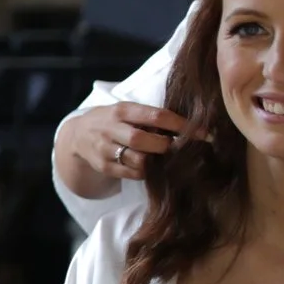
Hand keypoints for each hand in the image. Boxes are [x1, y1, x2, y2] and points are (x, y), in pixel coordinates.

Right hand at [56, 101, 186, 198]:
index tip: (206, 134)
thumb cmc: (114, 121)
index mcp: (123, 110)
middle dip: (165, 146)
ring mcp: (105, 149)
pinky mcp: (103, 166)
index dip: (183, 126)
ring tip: (164, 159)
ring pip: (137, 160)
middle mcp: (111, 128)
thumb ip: (151, 117)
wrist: (77, 135)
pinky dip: (145, 172)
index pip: (157, 116)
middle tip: (179, 149)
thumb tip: (191, 127)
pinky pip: (131, 173)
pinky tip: (151, 167)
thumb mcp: (128, 111)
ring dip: (156, 162)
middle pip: (142, 140)